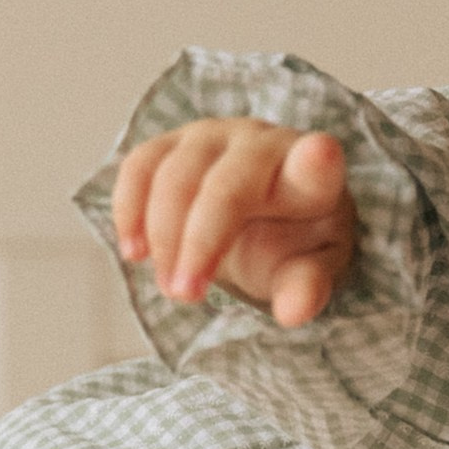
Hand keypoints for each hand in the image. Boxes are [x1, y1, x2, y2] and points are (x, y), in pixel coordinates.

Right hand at [112, 118, 357, 329]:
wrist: (259, 216)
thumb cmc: (290, 241)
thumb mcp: (307, 270)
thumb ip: (305, 287)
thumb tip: (293, 312)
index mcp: (310, 175)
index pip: (315, 163)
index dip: (314, 160)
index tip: (319, 157)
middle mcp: (261, 143)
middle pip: (223, 187)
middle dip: (198, 244)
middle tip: (185, 296)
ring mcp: (212, 136)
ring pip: (174, 177)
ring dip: (162, 238)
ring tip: (171, 287)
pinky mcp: (171, 142)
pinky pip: (140, 166)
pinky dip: (129, 211)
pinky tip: (135, 251)